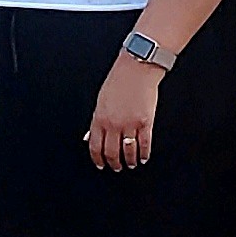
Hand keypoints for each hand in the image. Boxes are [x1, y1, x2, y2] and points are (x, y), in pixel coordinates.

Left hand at [88, 54, 161, 170]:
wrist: (137, 68)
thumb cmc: (118, 81)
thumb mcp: (100, 101)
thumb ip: (96, 121)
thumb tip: (90, 137)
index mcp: (99, 119)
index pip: (95, 146)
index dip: (98, 159)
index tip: (100, 165)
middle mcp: (113, 124)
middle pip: (111, 152)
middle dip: (113, 164)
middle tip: (116, 168)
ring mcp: (130, 124)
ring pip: (128, 151)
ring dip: (129, 161)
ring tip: (130, 164)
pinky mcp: (145, 122)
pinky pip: (144, 144)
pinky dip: (143, 154)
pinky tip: (143, 158)